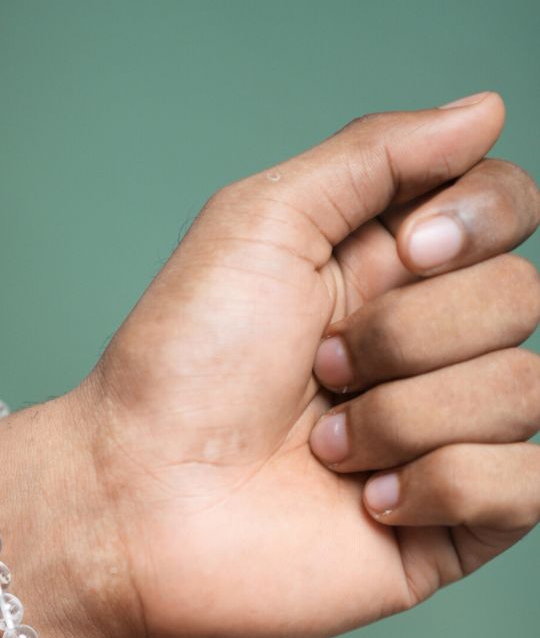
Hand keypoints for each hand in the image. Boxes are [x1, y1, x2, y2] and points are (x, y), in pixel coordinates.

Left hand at [54, 93, 539, 637]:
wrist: (137, 497)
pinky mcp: (452, 527)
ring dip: (403, 417)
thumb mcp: (260, 223)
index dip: (479, 219)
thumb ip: (375, 155)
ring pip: (524, 390)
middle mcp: (428, 349)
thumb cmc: (178, 366)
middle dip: (406, 334)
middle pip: (523, 297)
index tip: (402, 251)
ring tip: (323, 445)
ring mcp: (445, 439)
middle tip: (320, 368)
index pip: (508, 208)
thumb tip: (486, 111)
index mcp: (389, 271)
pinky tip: (364, 502)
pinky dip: (439, 485)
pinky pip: (530, 485)